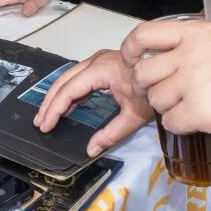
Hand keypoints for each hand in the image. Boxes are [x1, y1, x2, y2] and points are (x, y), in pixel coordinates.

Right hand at [32, 49, 154, 156]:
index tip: (45, 126)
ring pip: (69, 76)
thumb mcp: (135, 116)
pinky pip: (78, 76)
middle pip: (64, 80)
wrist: (171, 69)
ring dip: (56, 95)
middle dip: (49, 102)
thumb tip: (90, 150)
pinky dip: (68, 91)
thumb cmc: (154, 90)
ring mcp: (99, 60)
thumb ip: (112, 133)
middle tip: (39, 122)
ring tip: (46, 115)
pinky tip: (65, 106)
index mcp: (102, 70)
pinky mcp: (102, 63)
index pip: (69, 90)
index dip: (55, 109)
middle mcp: (96, 61)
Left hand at [121, 19, 210, 138]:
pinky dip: (179, 126)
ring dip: (166, 108)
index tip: (131, 59)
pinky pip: (170, 123)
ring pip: (155, 100)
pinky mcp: (198, 111)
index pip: (143, 34)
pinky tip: (196, 123)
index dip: (131, 49)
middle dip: (145, 87)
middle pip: (143, 72)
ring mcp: (190, 83)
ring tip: (187, 110)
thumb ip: (199, 47)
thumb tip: (183, 64)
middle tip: (159, 94)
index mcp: (193, 32)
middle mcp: (186, 55)